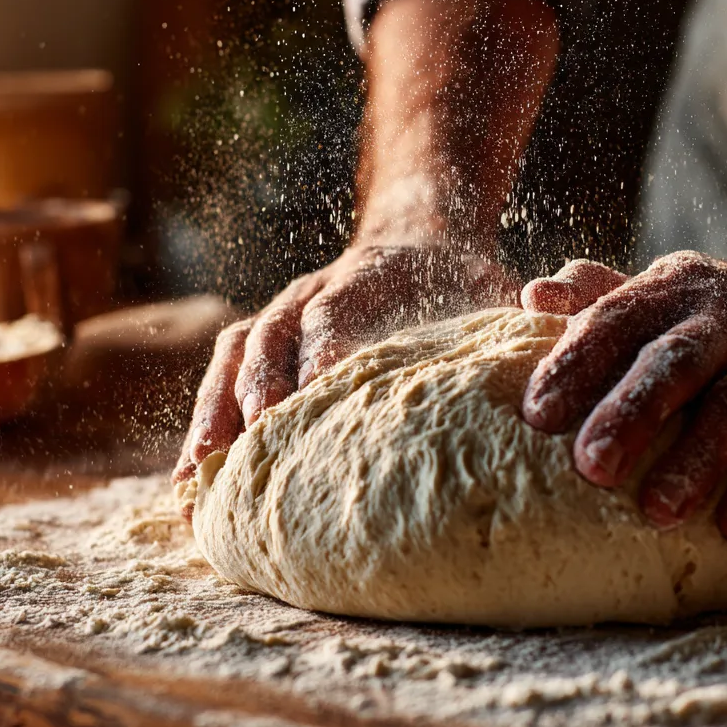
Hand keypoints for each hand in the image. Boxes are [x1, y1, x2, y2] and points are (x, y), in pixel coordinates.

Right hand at [172, 243, 518, 511]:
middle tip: (256, 452)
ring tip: (200, 483)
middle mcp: (313, 292)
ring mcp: (281, 313)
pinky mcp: (264, 340)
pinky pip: (222, 374)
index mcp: (370, 277)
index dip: (324, 353)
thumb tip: (535, 357)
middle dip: (259, 394)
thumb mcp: (490, 293)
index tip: (319, 398)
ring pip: (235, 356)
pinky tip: (191, 483)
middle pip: (271, 336)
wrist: (417, 244)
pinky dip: (205, 422)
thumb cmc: (459, 287)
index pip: (336, 313)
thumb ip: (505, 321)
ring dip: (216, 415)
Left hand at [521, 252, 726, 541]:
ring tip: (657, 511)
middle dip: (632, 413)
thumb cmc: (707, 326)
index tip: (536, 414)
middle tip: (590, 467)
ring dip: (698, 458)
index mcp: (673, 290)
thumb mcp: (655, 300)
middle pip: (677, 360)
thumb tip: (533, 295)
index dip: (576, 363)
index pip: (617, 319)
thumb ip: (593, 297)